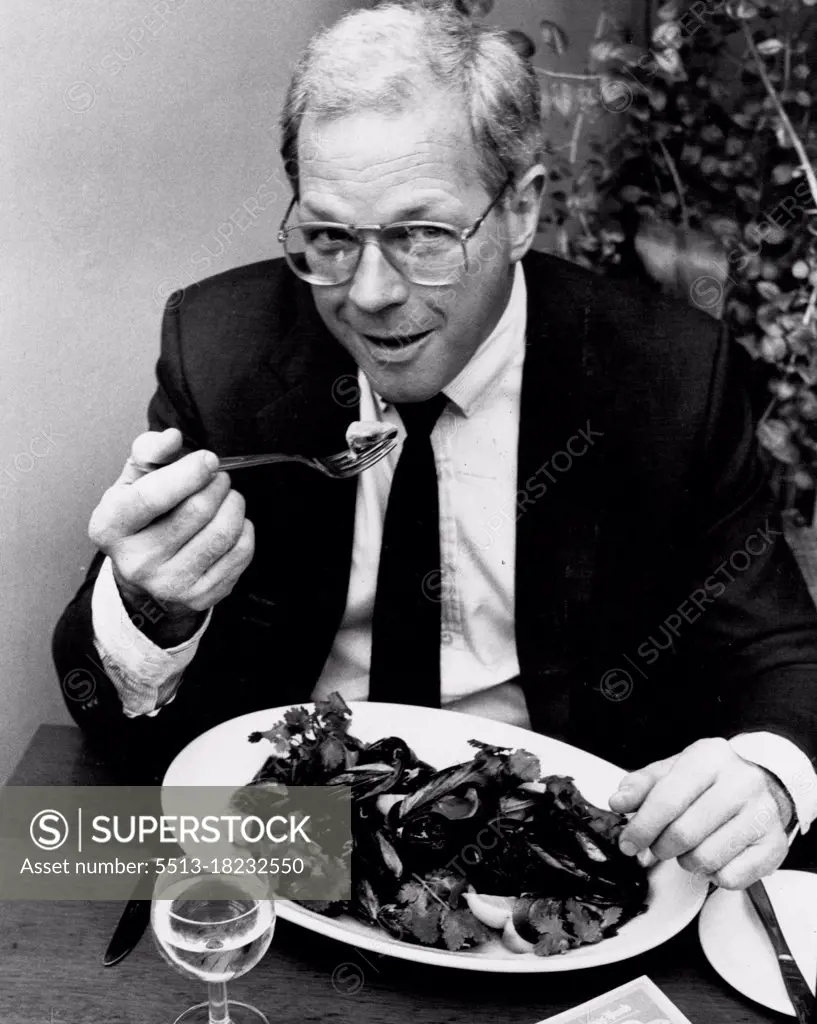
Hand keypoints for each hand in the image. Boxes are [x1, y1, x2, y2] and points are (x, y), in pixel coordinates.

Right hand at [89, 428, 254, 642]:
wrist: (144, 571)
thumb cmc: (142, 515)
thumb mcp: (133, 479)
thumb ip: (148, 451)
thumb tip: (171, 438)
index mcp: (110, 527)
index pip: (152, 497)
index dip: (188, 473)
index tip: (208, 460)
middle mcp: (135, 562)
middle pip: (197, 511)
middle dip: (217, 484)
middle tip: (218, 477)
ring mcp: (168, 585)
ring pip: (222, 533)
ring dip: (234, 504)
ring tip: (228, 496)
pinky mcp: (199, 597)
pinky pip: (240, 554)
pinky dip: (244, 530)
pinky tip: (232, 523)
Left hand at [608, 737, 793, 889]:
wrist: (761, 786)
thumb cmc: (709, 781)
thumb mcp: (673, 771)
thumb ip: (642, 785)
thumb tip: (618, 802)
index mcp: (710, 757)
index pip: (666, 799)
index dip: (641, 827)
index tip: (627, 844)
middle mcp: (741, 782)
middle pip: (684, 833)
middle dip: (661, 847)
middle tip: (658, 846)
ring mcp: (763, 814)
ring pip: (706, 859)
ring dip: (687, 861)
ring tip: (688, 848)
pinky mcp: (775, 845)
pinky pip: (731, 878)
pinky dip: (713, 874)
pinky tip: (714, 856)